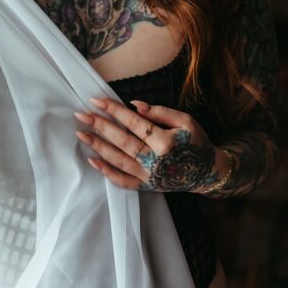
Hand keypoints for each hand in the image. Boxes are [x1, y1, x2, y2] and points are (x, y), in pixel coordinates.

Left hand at [74, 97, 229, 192]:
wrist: (206, 172)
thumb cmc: (196, 142)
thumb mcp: (186, 121)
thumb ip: (160, 112)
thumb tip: (134, 105)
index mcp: (166, 143)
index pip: (134, 123)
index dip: (114, 111)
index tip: (97, 101)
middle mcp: (155, 161)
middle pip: (122, 141)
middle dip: (100, 127)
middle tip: (81, 115)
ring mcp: (149, 176)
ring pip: (118, 160)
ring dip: (98, 146)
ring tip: (81, 134)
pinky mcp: (146, 186)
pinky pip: (123, 181)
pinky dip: (107, 172)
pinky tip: (93, 160)